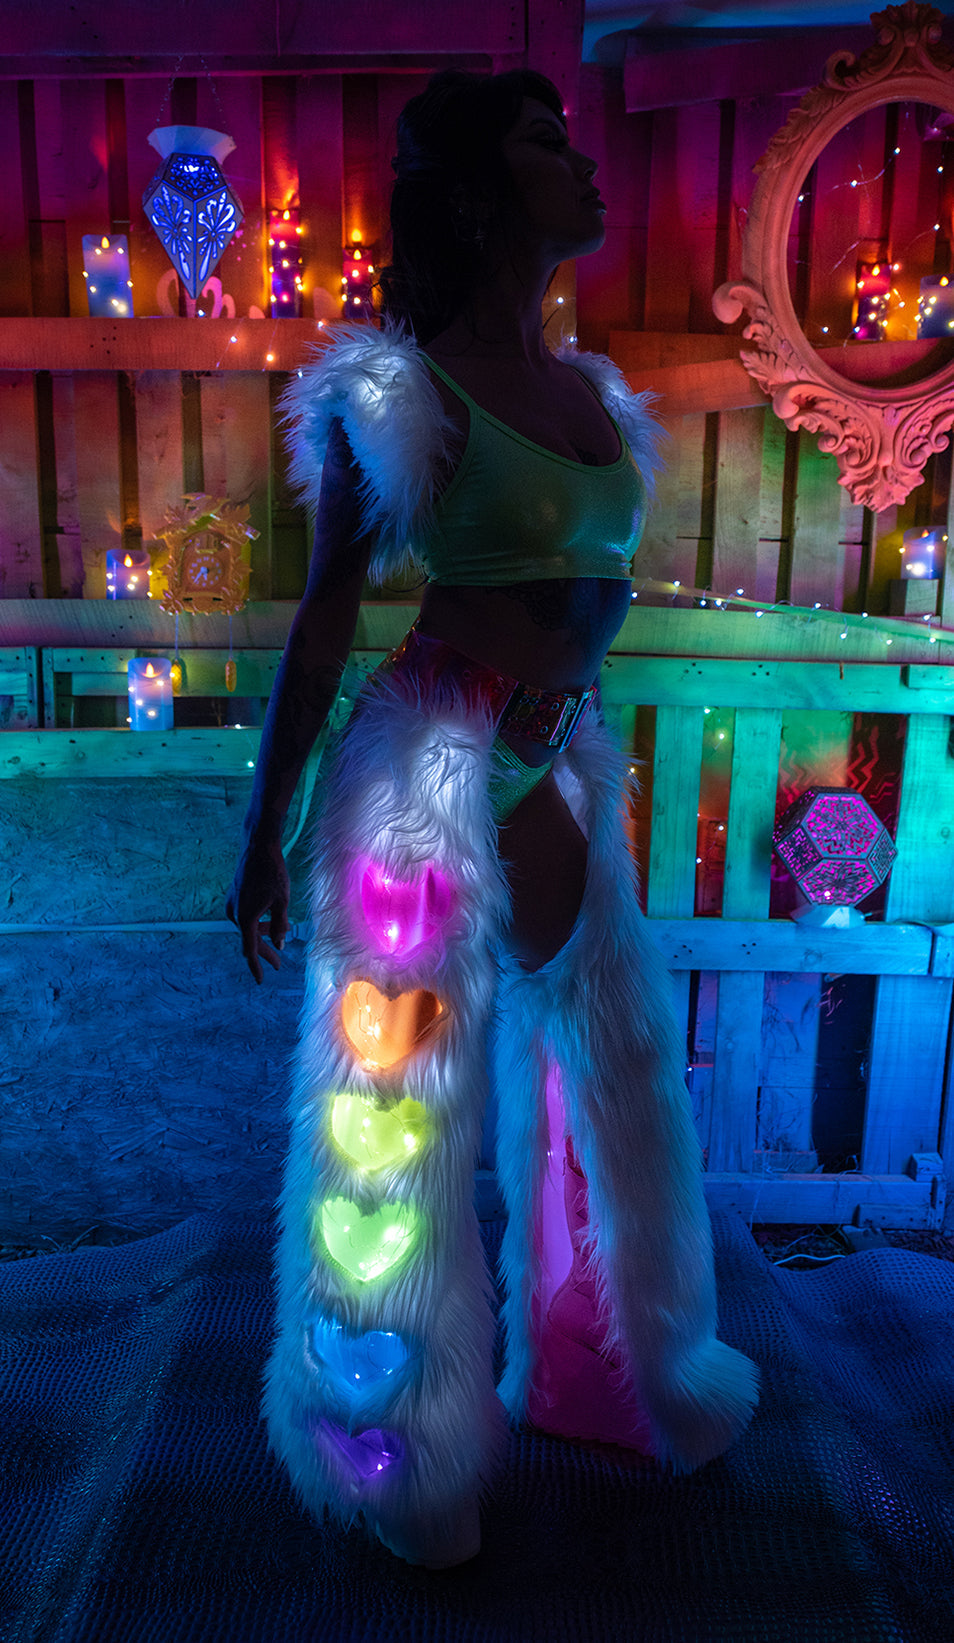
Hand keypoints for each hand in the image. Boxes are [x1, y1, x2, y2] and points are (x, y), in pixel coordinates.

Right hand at [227, 836, 290, 983]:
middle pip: (249, 940)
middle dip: (265, 952)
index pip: (250, 950)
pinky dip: (258, 922)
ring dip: (263, 934)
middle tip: (279, 965)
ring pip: (248, 928)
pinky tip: (271, 919)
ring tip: (282, 934)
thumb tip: (279, 945)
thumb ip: (279, 926)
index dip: (256, 966)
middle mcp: (234, 914)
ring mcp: (232, 905)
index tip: (261, 980)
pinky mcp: (234, 897)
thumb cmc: (273, 873)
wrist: (258, 848)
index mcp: (245, 918)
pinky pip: (245, 917)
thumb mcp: (282, 902)